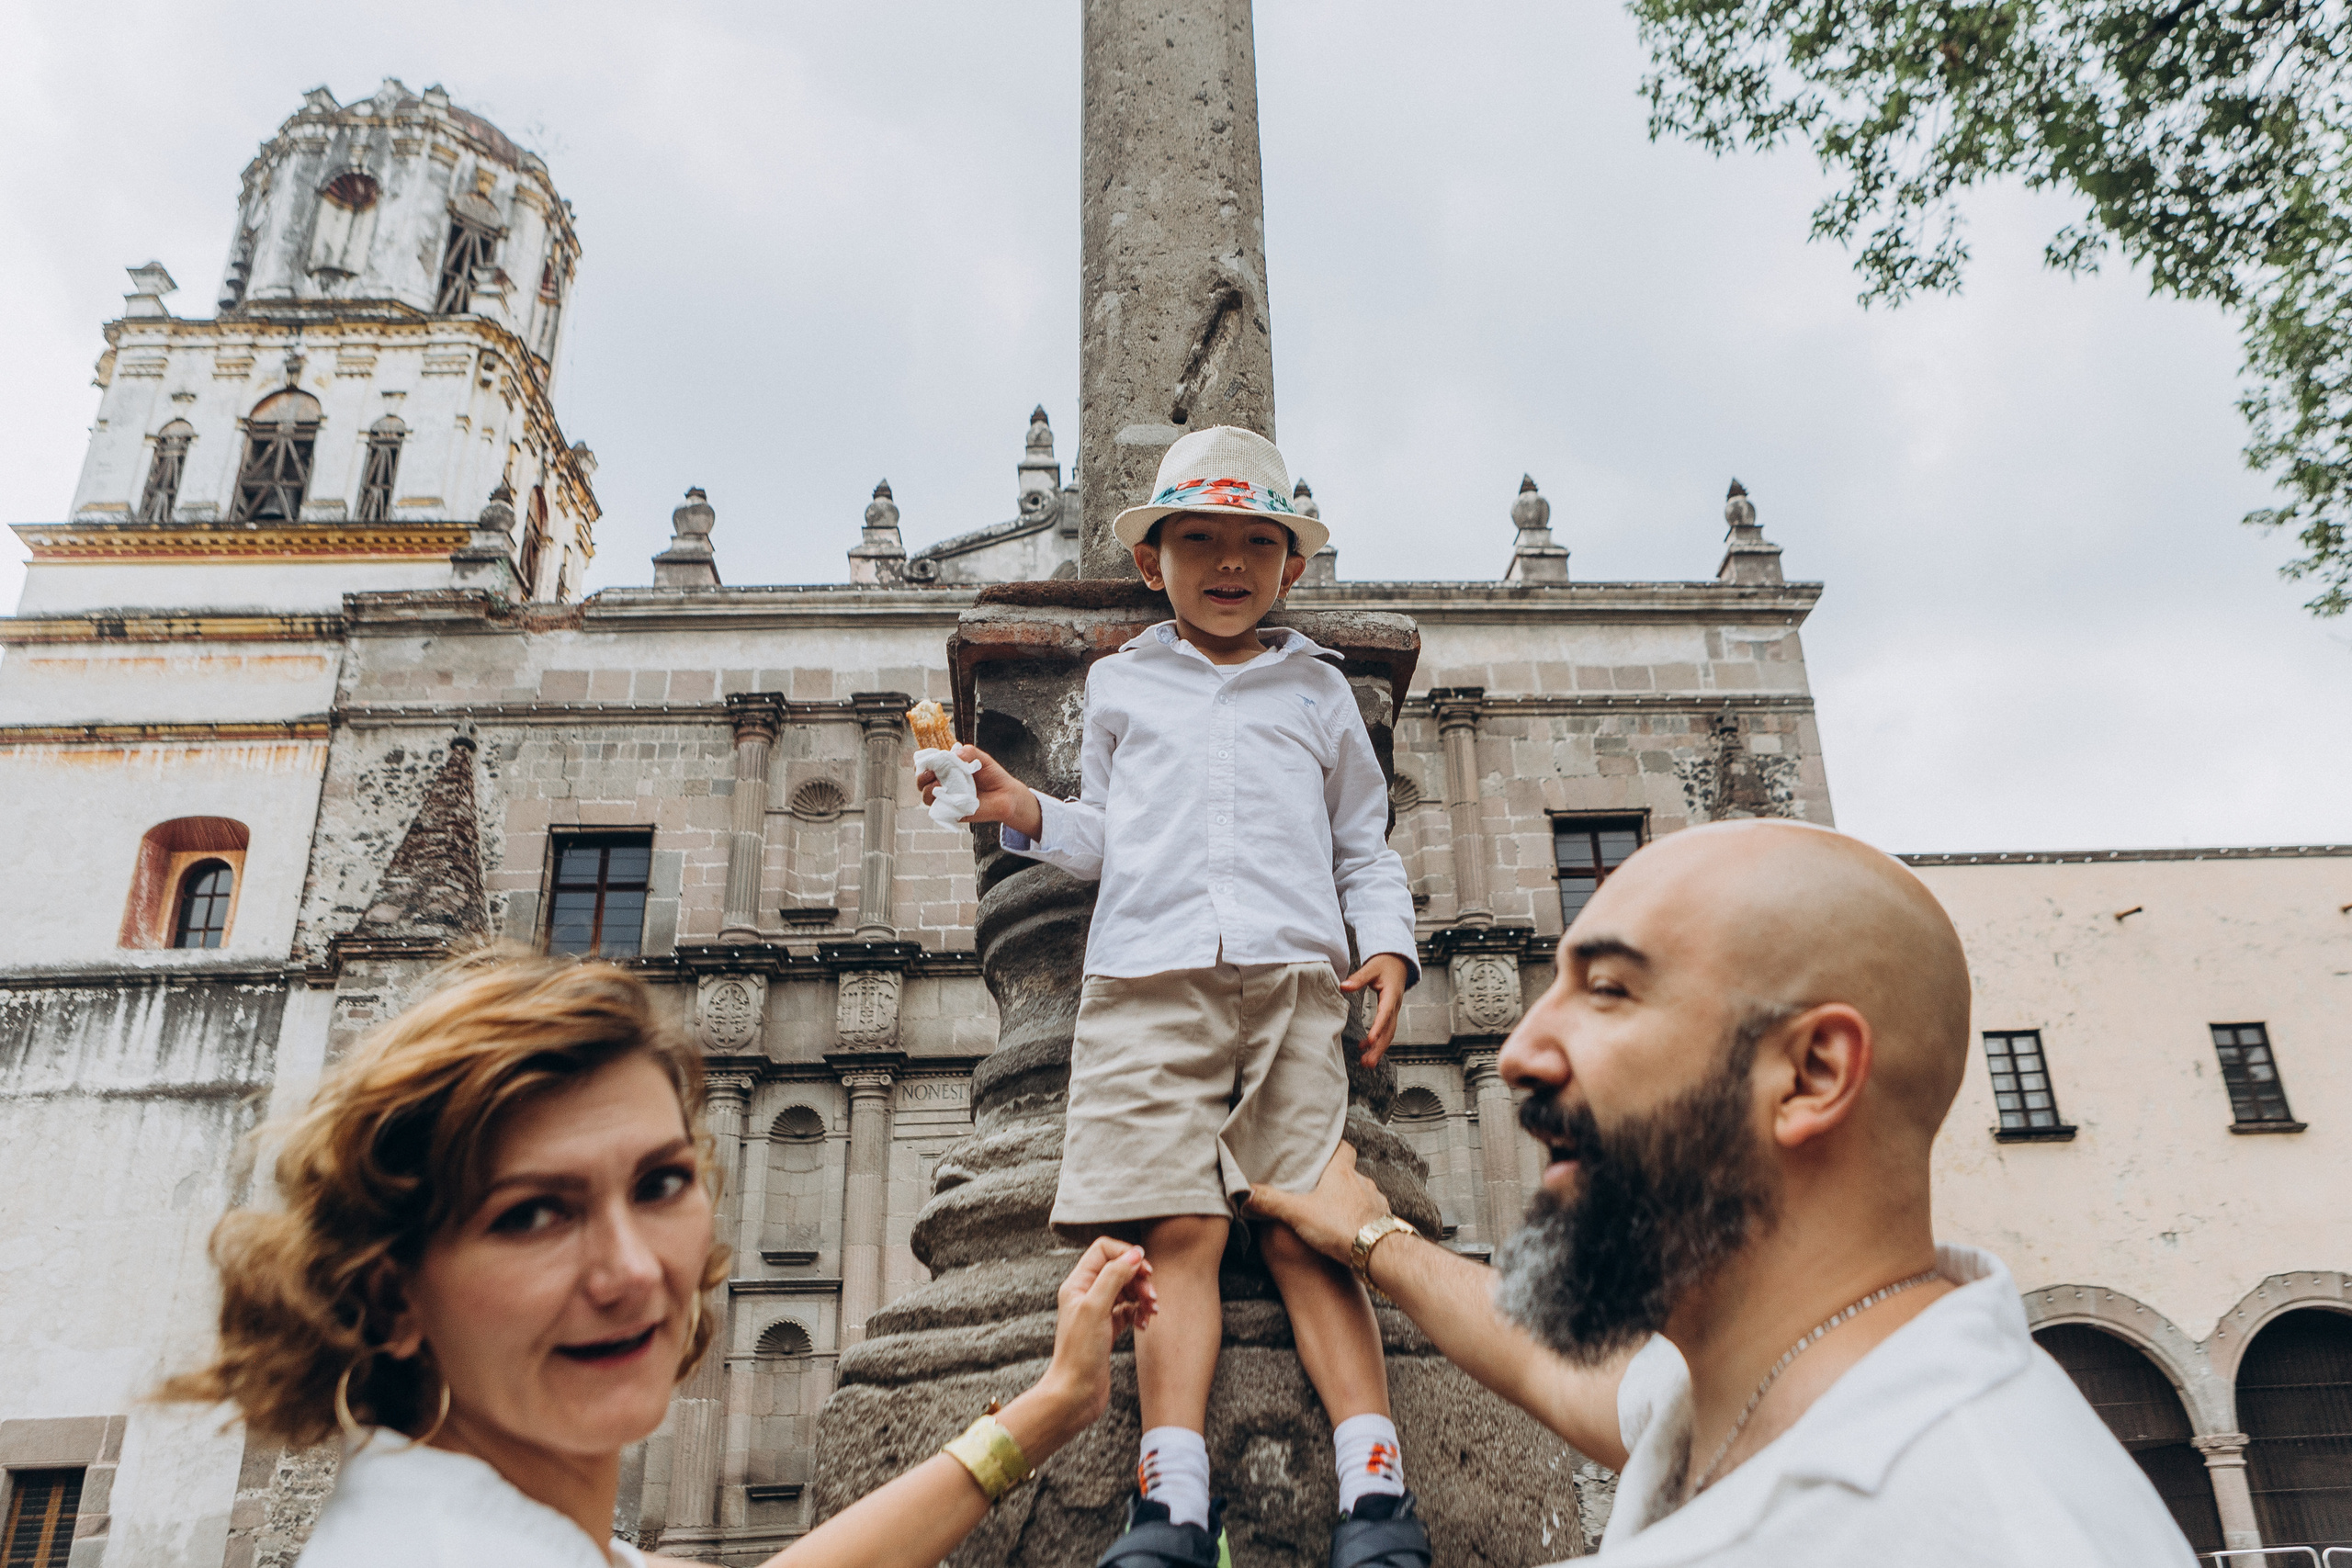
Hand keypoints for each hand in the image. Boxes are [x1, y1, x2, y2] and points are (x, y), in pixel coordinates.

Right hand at [915, 744, 1042, 838]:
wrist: (1005, 795)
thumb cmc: (992, 775)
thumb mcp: (981, 758)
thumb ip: (968, 752)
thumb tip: (954, 754)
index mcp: (947, 769)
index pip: (926, 766)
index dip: (922, 763)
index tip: (927, 760)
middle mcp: (943, 783)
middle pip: (921, 781)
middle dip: (921, 776)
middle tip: (930, 773)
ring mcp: (946, 798)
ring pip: (925, 796)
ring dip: (926, 789)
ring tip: (938, 784)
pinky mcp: (951, 811)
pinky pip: (937, 809)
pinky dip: (936, 802)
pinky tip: (944, 795)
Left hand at [1028, 1237, 1154, 1437]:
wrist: (1075, 1394)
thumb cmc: (1079, 1354)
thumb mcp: (1095, 1307)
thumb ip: (1114, 1277)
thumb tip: (1134, 1254)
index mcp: (1077, 1283)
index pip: (1103, 1251)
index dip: (1126, 1255)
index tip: (1144, 1269)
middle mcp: (1086, 1294)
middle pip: (1118, 1269)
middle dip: (1139, 1278)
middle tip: (1152, 1294)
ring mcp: (1097, 1313)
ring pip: (1126, 1290)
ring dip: (1143, 1296)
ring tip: (1153, 1310)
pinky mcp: (1107, 1330)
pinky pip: (1129, 1311)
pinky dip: (1140, 1312)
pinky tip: (1145, 1323)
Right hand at [1244, 1143, 1392, 1266]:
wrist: (1378, 1252)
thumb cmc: (1341, 1227)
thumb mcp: (1298, 1213)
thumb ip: (1272, 1202)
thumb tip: (1246, 1192)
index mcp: (1342, 1173)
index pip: (1344, 1148)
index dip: (1335, 1148)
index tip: (1324, 1152)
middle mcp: (1362, 1183)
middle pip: (1351, 1173)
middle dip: (1337, 1180)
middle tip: (1321, 1189)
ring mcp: (1376, 1203)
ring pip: (1363, 1195)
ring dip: (1351, 1201)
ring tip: (1335, 1212)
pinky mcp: (1384, 1223)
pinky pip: (1373, 1216)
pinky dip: (1363, 1220)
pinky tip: (1352, 1231)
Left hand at [1339, 953, 1408, 1066]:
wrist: (1398, 963)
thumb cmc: (1385, 964)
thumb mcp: (1371, 967)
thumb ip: (1358, 978)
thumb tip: (1343, 986)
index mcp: (1391, 995)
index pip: (1385, 1014)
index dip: (1378, 1028)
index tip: (1370, 1040)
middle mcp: (1394, 1007)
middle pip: (1389, 1031)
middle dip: (1379, 1048)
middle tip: (1368, 1062)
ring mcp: (1393, 1012)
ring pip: (1388, 1034)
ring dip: (1378, 1050)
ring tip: (1366, 1063)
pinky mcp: (1390, 1014)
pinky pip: (1385, 1031)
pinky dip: (1376, 1042)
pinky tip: (1363, 1049)